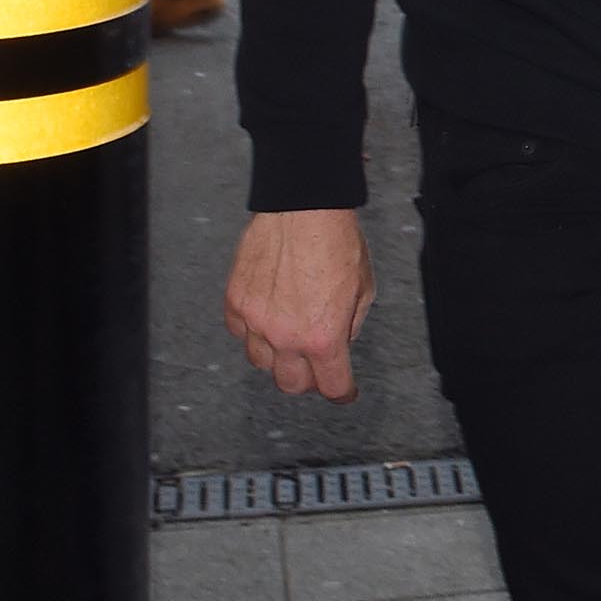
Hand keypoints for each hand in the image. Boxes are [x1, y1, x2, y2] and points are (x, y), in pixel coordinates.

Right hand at [224, 209, 374, 399]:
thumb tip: (340, 340)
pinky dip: (252, 330)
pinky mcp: (236, 301)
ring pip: (260, 362)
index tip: (343, 390)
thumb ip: (350, 324)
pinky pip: (239, 332)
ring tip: (288, 336)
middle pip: (291, 384)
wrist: (304, 208)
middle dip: (307, 379)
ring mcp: (256, 320)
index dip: (342, 392)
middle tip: (315, 365)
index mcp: (324, 338)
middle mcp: (286, 336)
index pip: (332, 386)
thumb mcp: (364, 290)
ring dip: (276, 356)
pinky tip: (266, 315)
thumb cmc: (338, 242)